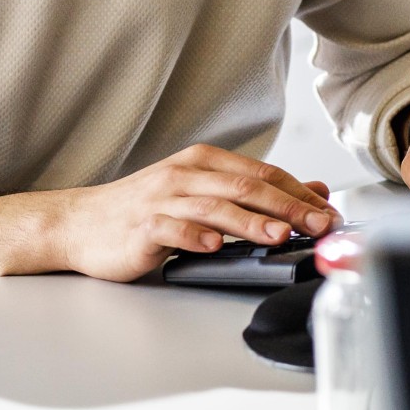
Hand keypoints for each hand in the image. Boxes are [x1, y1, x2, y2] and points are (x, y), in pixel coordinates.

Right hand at [48, 145, 336, 281]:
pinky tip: (214, 246)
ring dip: (250, 222)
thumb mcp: (201, 195)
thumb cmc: (144, 212)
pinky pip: (172, 229)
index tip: (329, 213)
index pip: (262, 173)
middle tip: (318, 225)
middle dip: (287, 206)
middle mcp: (184, 175)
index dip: (299, 193)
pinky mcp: (141, 226)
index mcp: (203, 163)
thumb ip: (252, 194)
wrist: (81, 224)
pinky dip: (195, 237)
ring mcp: (161, 199)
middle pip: (245, 186)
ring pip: (214, 207)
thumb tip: (312, 192)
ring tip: (279, 236)